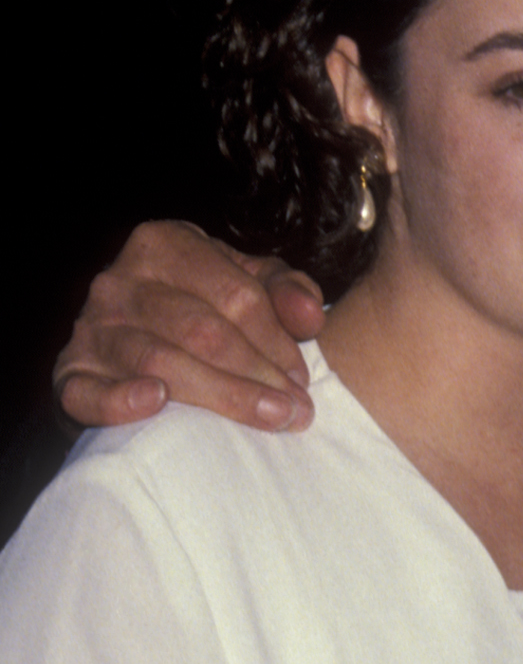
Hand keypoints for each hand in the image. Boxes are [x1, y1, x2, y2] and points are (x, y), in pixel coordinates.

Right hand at [55, 221, 323, 433]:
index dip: (278, 341)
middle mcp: (120, 280)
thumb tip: (311, 316)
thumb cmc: (199, 308)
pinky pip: (88, 392)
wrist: (126, 340)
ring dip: (222, 395)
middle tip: (297, 411)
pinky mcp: (70, 374)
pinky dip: (120, 400)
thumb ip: (285, 291)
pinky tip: (157, 403)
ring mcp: (90, 327)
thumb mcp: (245, 285)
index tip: (304, 379)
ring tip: (270, 419)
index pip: (236, 294)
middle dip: (258, 374)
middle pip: (203, 330)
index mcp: (164, 245)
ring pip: (160, 360)